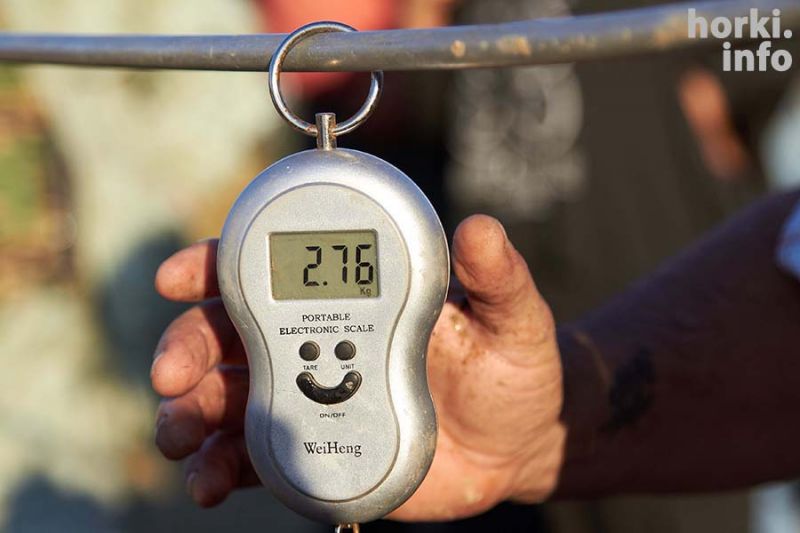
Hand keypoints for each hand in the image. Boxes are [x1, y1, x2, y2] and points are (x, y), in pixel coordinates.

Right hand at [152, 215, 565, 519]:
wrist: (515, 445)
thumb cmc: (511, 369)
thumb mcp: (514, 318)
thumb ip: (496, 278)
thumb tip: (481, 228)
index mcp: (354, 298)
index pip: (277, 268)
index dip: (217, 265)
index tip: (177, 276)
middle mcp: (318, 339)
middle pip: (230, 334)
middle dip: (188, 348)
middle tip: (171, 374)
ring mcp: (311, 395)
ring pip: (227, 397)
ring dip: (189, 413)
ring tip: (180, 438)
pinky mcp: (315, 446)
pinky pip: (252, 457)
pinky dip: (220, 469)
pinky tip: (209, 484)